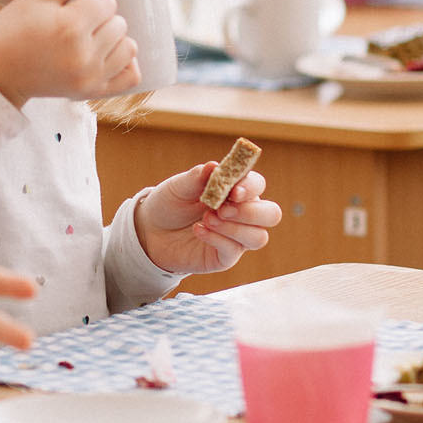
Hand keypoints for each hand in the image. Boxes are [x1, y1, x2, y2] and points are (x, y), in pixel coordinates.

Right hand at [0, 0, 138, 106]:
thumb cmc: (12, 30)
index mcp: (70, 27)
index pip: (107, 2)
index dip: (89, 1)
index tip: (67, 10)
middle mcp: (83, 55)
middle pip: (120, 23)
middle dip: (101, 20)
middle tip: (72, 26)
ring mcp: (89, 77)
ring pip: (129, 47)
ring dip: (114, 40)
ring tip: (87, 40)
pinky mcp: (92, 93)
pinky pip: (130, 76)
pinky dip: (124, 64)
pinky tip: (104, 57)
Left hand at [133, 163, 281, 275]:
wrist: (150, 230)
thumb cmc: (170, 204)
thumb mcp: (179, 187)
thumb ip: (197, 178)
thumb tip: (214, 166)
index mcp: (236, 190)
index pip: (258, 184)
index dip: (251, 187)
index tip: (234, 191)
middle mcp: (243, 213)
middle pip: (271, 214)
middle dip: (251, 212)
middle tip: (223, 209)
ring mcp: (237, 237)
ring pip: (259, 237)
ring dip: (234, 228)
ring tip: (207, 219)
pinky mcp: (225, 256)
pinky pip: (234, 251)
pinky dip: (216, 239)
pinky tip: (198, 230)